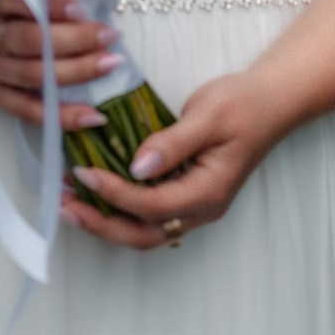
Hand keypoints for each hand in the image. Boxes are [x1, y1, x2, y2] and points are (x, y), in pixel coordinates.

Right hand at [0, 0, 121, 130]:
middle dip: (75, 39)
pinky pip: (28, 110)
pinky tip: (92, 116)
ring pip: (34, 75)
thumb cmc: (3, 8)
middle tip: (109, 36)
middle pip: (32, 40)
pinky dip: (61, 115)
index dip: (51, 6)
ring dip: (76, 71)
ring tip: (110, 64)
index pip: (20, 1)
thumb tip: (80, 12)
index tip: (79, 10)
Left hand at [56, 71, 292, 249]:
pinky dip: (118, 207)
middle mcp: (201, 207)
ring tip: (69, 201)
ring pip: (144, 229)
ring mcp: (194, 204)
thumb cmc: (243, 104)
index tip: (84, 172)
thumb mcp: (208, 115)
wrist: (271, 101)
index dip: (115, 193)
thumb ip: (172, 142)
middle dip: (101, 223)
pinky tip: (95, 189)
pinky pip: (148, 212)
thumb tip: (137, 166)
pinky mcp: (185, 193)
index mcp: (208, 191)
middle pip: (144, 234)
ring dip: (105, 219)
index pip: (152, 205)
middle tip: (63, 205)